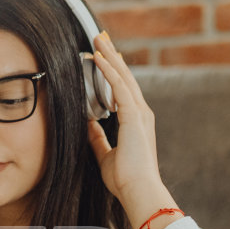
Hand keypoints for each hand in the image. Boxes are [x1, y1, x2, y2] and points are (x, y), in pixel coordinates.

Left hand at [86, 32, 170, 211]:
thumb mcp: (106, 155)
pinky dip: (109, 70)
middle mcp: (141, 113)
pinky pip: (119, 87)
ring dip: (109, 56)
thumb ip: (98, 138)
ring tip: (98, 38)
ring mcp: (140, 113)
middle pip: (125, 77)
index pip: (123, 90)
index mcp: (136, 122)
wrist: (138, 190)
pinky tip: (99, 57)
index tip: (103, 57)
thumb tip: (88, 125)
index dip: (113, 71)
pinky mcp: (134, 116)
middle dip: (112, 56)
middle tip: (101, 38)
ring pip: (123, 77)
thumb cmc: (125, 179)